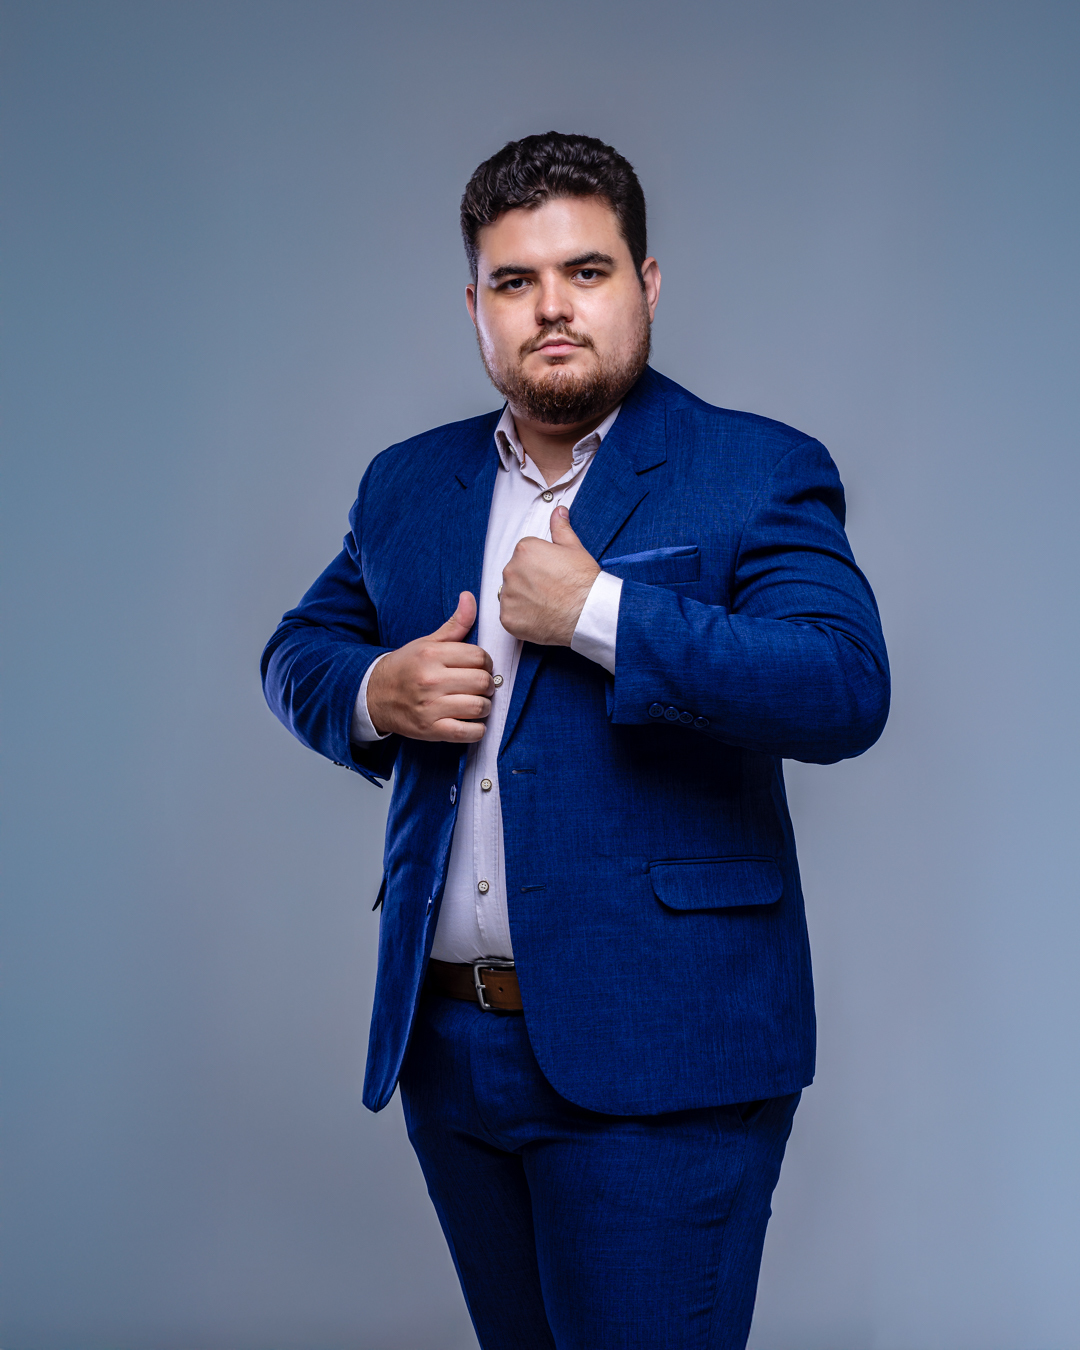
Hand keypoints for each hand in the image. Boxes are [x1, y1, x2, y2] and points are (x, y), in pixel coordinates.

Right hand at [366, 592, 493, 742]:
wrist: (374, 695)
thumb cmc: (406, 668)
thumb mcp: (427, 643)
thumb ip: (454, 625)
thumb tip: (469, 597)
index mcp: (431, 655)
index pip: (479, 656)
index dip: (486, 662)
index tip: (480, 667)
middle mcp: (431, 680)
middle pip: (482, 681)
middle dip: (488, 685)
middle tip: (480, 687)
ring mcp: (430, 707)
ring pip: (479, 707)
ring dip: (484, 707)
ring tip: (476, 703)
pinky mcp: (431, 729)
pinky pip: (468, 733)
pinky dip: (477, 730)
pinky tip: (471, 722)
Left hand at [500, 506, 600, 645]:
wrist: (587, 614)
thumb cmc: (583, 582)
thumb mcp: (575, 548)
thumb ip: (560, 528)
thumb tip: (558, 511)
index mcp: (525, 549)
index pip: (525, 554)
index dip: (540, 565)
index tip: (553, 574)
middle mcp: (511, 570)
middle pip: (516, 573)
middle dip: (530, 580)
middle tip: (551, 590)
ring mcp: (508, 595)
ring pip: (512, 595)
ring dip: (524, 599)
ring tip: (546, 604)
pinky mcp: (508, 617)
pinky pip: (510, 615)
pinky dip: (522, 618)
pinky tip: (540, 617)